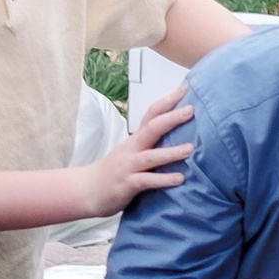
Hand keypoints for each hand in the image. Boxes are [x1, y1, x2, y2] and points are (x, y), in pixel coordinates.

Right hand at [80, 92, 194, 220]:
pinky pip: (146, 180)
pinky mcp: (127, 184)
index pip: (152, 114)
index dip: (168, 100)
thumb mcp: (131, 153)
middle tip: (192, 110)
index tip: (186, 88)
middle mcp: (132, 149)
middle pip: (151, 128)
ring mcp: (129, 166)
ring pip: (151, 156)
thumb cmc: (114, 172)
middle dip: (171, 118)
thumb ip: (151, 145)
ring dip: (171, 152)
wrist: (86, 190)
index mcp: (136, 140)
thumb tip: (180, 138)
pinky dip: (163, 179)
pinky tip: (179, 179)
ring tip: (190, 149)